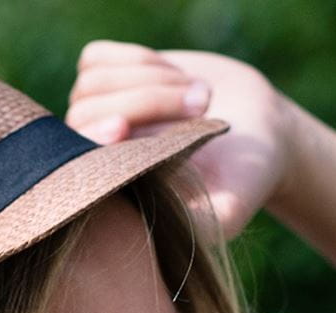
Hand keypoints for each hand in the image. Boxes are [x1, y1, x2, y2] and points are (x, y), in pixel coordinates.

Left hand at [68, 40, 302, 242]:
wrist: (258, 131)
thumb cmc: (244, 176)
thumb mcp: (229, 205)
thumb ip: (198, 223)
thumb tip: (150, 231)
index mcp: (111, 192)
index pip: (77, 161)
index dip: (93, 140)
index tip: (121, 127)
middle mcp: (94, 154)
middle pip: (87, 112)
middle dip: (150, 101)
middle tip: (203, 104)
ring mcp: (94, 115)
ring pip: (94, 82)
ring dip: (153, 79)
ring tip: (202, 95)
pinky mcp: (104, 79)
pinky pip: (96, 57)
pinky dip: (138, 59)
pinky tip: (176, 77)